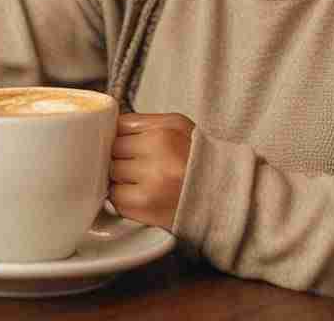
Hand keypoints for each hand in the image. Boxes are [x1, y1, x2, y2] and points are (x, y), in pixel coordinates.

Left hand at [109, 113, 194, 230]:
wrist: (223, 194)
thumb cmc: (199, 156)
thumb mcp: (178, 125)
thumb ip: (144, 121)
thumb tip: (110, 125)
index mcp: (162, 135)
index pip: (118, 128)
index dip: (122, 134)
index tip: (130, 141)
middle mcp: (155, 161)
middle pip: (111, 152)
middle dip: (120, 155)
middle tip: (138, 160)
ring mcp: (148, 189)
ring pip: (110, 177)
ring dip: (119, 178)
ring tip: (142, 177)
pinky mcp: (144, 211)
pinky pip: (116, 200)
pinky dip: (124, 197)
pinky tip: (142, 193)